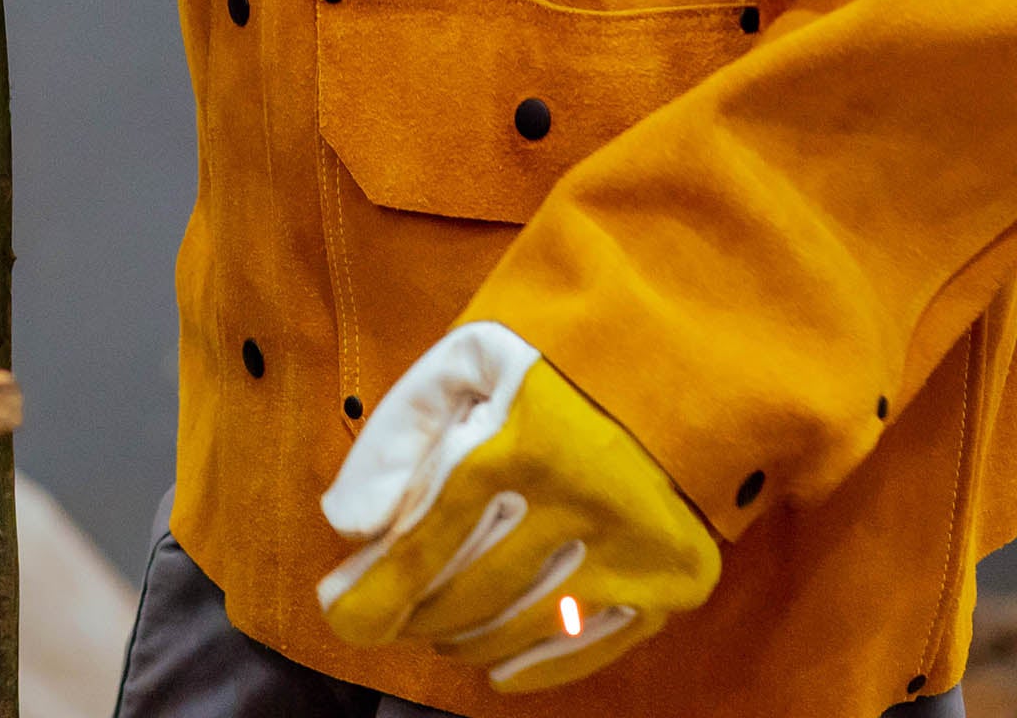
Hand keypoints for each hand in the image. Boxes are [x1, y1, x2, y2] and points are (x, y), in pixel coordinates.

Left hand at [318, 323, 719, 692]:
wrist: (684, 354)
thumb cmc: (554, 354)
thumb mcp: (465, 362)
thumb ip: (398, 434)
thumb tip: (347, 527)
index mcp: (523, 438)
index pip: (432, 536)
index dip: (380, 585)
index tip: (339, 612)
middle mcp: (581, 500)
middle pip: (472, 588)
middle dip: (411, 612)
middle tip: (377, 617)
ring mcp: (634, 548)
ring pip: (523, 623)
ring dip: (464, 637)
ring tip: (430, 629)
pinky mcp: (674, 579)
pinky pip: (590, 644)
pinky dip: (535, 665)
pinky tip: (494, 668)